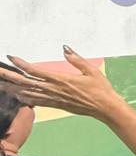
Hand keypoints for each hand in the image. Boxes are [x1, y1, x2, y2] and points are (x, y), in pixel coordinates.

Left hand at [1, 47, 125, 118]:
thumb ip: (76, 59)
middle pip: (26, 83)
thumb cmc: (101, 89)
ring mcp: (54, 99)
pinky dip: (24, 97)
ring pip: (27, 93)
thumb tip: (64, 48)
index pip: (35, 71)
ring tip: (2, 83)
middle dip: (9, 77)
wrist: (105, 108)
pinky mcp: (56, 105)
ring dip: (13, 88)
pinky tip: (17, 95)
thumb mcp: (91, 70)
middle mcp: (54, 89)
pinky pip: (35, 101)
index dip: (21, 64)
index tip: (11, 57)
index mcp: (61, 79)